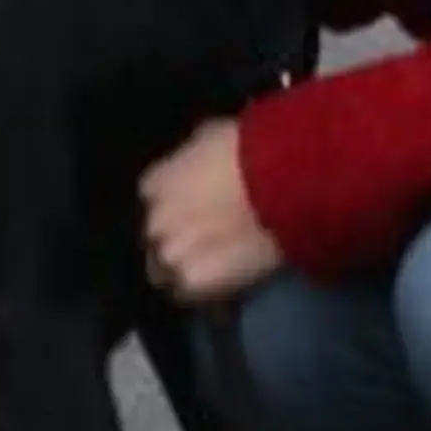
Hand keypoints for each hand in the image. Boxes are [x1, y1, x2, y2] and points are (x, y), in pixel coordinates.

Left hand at [139, 118, 283, 304]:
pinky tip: (223, 288)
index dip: (175, 207)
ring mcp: (169, 252)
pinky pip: (190, 294)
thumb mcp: (211, 136)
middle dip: (175, 240)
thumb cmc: (251, 150)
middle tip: (207, 243)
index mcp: (155, 183)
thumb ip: (193, 157)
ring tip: (216, 270)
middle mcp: (154, 219)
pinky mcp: (191, 280)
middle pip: (155, 240)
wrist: (279, 184)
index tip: (194, 210)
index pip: (152, 200)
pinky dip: (203, 294)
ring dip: (186, 270)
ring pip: (166, 272)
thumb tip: (199, 162)